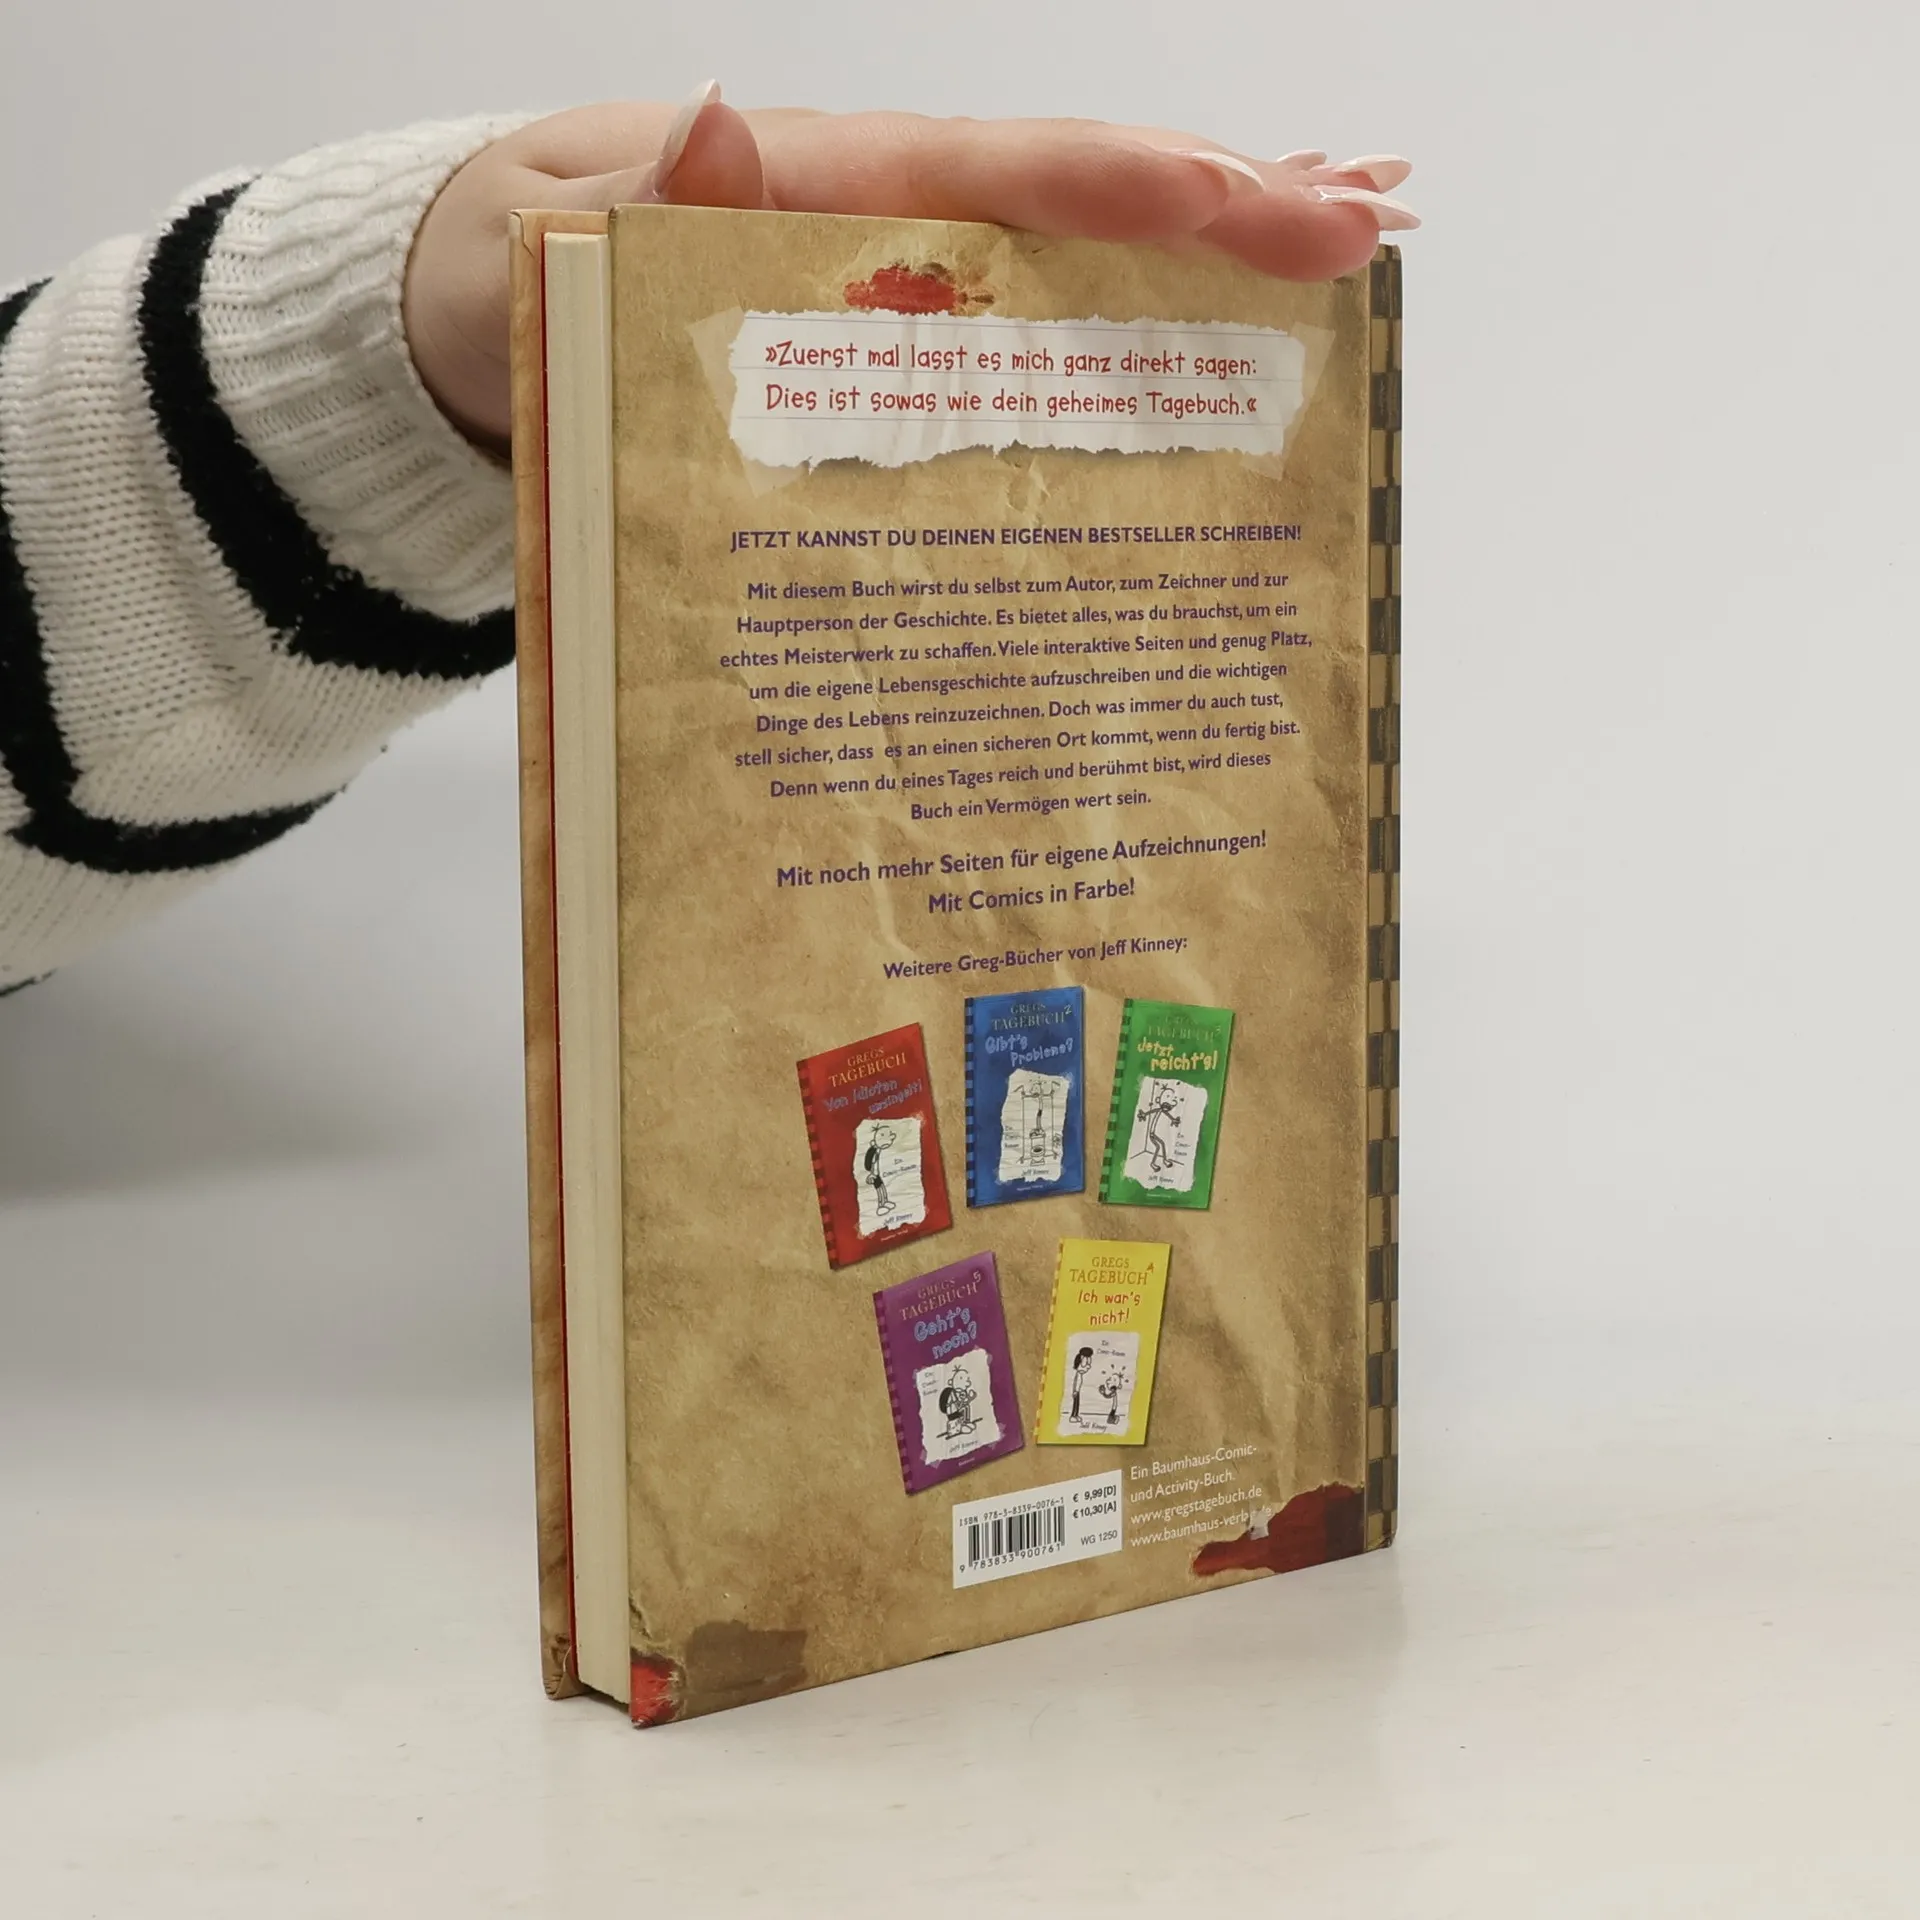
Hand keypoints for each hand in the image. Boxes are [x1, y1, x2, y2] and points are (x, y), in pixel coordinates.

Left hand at [404, 86, 1416, 449]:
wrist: (474, 311)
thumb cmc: (508, 281)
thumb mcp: (539, 245)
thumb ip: (640, 204)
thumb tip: (724, 125)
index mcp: (826, 184)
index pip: (1007, 175)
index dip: (1139, 189)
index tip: (1263, 205)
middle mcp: (883, 211)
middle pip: (1079, 196)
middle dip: (1226, 211)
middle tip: (1369, 229)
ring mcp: (892, 262)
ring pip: (1073, 242)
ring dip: (1209, 247)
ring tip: (1346, 246)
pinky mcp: (885, 318)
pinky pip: (1018, 302)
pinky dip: (1117, 301)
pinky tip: (1199, 316)